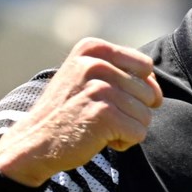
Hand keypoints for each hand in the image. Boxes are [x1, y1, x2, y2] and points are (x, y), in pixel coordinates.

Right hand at [0, 37, 162, 186]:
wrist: (34, 142)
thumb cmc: (67, 111)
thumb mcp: (86, 78)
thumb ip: (121, 72)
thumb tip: (157, 86)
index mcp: (93, 48)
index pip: (145, 66)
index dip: (137, 88)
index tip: (110, 98)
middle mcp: (96, 63)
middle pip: (149, 92)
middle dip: (131, 112)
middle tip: (100, 116)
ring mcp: (100, 88)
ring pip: (146, 115)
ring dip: (127, 128)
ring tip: (98, 127)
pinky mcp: (104, 114)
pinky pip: (139, 133)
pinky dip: (124, 142)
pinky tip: (99, 139)